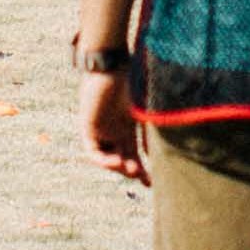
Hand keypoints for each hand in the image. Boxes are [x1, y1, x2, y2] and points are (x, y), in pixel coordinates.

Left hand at [81, 67, 145, 181]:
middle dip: (133, 172)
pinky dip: (105, 160)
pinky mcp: (87, 127)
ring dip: (119, 168)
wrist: (111, 65)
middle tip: (144, 178)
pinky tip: (117, 162)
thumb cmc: (130, 80)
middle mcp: (114, 132)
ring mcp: (101, 130)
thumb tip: (162, 151)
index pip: (134, 154)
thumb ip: (151, 130)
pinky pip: (94, 151)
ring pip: (108, 158)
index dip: (142, 170)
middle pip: (122, 160)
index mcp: (128, 128)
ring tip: (132, 170)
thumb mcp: (144, 110)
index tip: (151, 184)